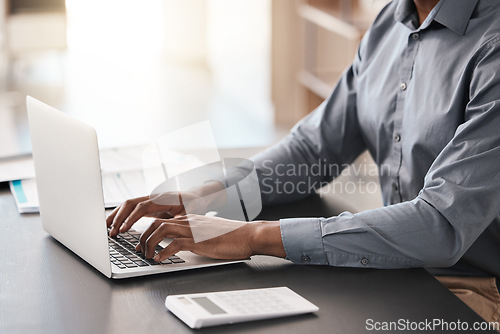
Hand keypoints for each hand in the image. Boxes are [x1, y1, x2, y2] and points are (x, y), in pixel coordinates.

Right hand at [106, 181, 224, 236]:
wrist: (198, 196)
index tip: (123, 229)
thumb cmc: (195, 205)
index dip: (131, 218)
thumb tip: (171, 226)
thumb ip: (179, 219)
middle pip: (130, 203)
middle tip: (111, 232)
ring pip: (128, 205)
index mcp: (163, 199)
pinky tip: (116, 224)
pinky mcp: (149, 204)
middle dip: (118, 217)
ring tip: (107, 228)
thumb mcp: (191, 213)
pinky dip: (122, 215)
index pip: (142, 207)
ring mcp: (150, 199)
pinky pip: (132, 208)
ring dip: (117, 216)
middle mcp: (154, 196)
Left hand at [135, 214, 285, 260]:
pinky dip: (163, 252)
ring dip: (149, 243)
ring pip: (161, 230)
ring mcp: (193, 230)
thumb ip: (195, 233)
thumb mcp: (209, 232)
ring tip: (146, 255)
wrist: (248, 235)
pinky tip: (159, 259)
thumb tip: (183, 242)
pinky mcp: (198, 241)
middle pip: (156, 222)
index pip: (163, 219)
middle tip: (139, 249)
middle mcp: (188, 221)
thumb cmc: (232, 236)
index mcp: (191, 218)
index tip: (143, 241)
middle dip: (143, 236)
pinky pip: (174, 244)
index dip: (149, 230)